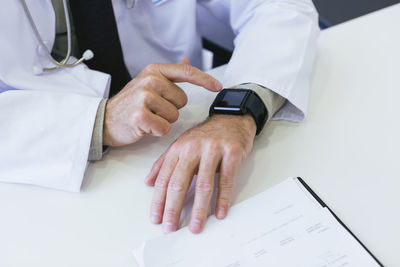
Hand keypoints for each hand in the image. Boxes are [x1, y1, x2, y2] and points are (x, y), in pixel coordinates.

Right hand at [103, 59, 221, 145]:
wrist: (104, 120)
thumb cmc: (130, 104)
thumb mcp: (148, 83)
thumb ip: (169, 74)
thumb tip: (186, 60)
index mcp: (154, 71)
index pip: (186, 72)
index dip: (205, 80)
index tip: (218, 86)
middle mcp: (149, 80)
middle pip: (182, 101)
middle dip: (171, 109)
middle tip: (153, 109)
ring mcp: (144, 97)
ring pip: (174, 116)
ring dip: (163, 121)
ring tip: (148, 117)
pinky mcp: (140, 115)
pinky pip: (164, 128)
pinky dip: (157, 131)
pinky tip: (144, 127)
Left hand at [145, 114, 256, 233]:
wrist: (231, 118)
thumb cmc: (206, 135)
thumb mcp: (181, 145)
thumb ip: (164, 163)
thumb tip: (148, 182)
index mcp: (179, 149)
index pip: (165, 179)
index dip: (159, 200)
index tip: (156, 218)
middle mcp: (193, 149)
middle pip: (180, 183)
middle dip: (173, 208)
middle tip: (170, 227)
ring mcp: (213, 150)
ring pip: (203, 184)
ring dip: (198, 209)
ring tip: (195, 226)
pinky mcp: (231, 153)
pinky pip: (226, 180)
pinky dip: (222, 199)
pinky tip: (219, 212)